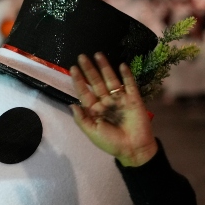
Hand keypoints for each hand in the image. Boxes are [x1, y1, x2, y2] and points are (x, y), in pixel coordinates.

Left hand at [69, 53, 157, 167]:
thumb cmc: (111, 143)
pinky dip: (126, 75)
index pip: (85, 92)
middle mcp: (106, 102)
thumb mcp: (92, 132)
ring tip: (98, 54)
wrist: (134, 149)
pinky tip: (121, 65)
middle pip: (96, 82)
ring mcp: (120, 99)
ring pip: (111, 80)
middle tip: (81, 56)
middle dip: (89, 70)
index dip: (79, 81)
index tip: (72, 69)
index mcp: (95, 110)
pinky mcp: (134, 99)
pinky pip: (130, 84)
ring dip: (105, 67)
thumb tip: (71, 104)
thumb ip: (81, 119)